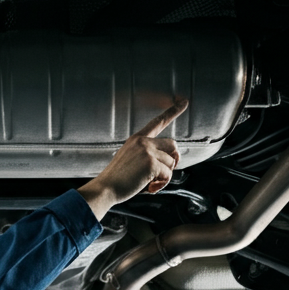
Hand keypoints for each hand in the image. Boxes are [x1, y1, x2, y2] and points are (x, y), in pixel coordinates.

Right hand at [77, 98, 188, 220]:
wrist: (105, 188)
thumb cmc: (117, 180)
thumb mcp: (131, 161)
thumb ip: (149, 157)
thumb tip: (172, 162)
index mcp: (136, 139)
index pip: (157, 122)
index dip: (172, 111)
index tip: (184, 101)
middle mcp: (143, 141)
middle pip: (172, 145)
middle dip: (173, 160)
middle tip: (165, 173)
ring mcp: (147, 151)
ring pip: (172, 163)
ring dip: (164, 177)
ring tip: (149, 184)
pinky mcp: (151, 163)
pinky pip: (168, 175)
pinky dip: (161, 184)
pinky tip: (149, 188)